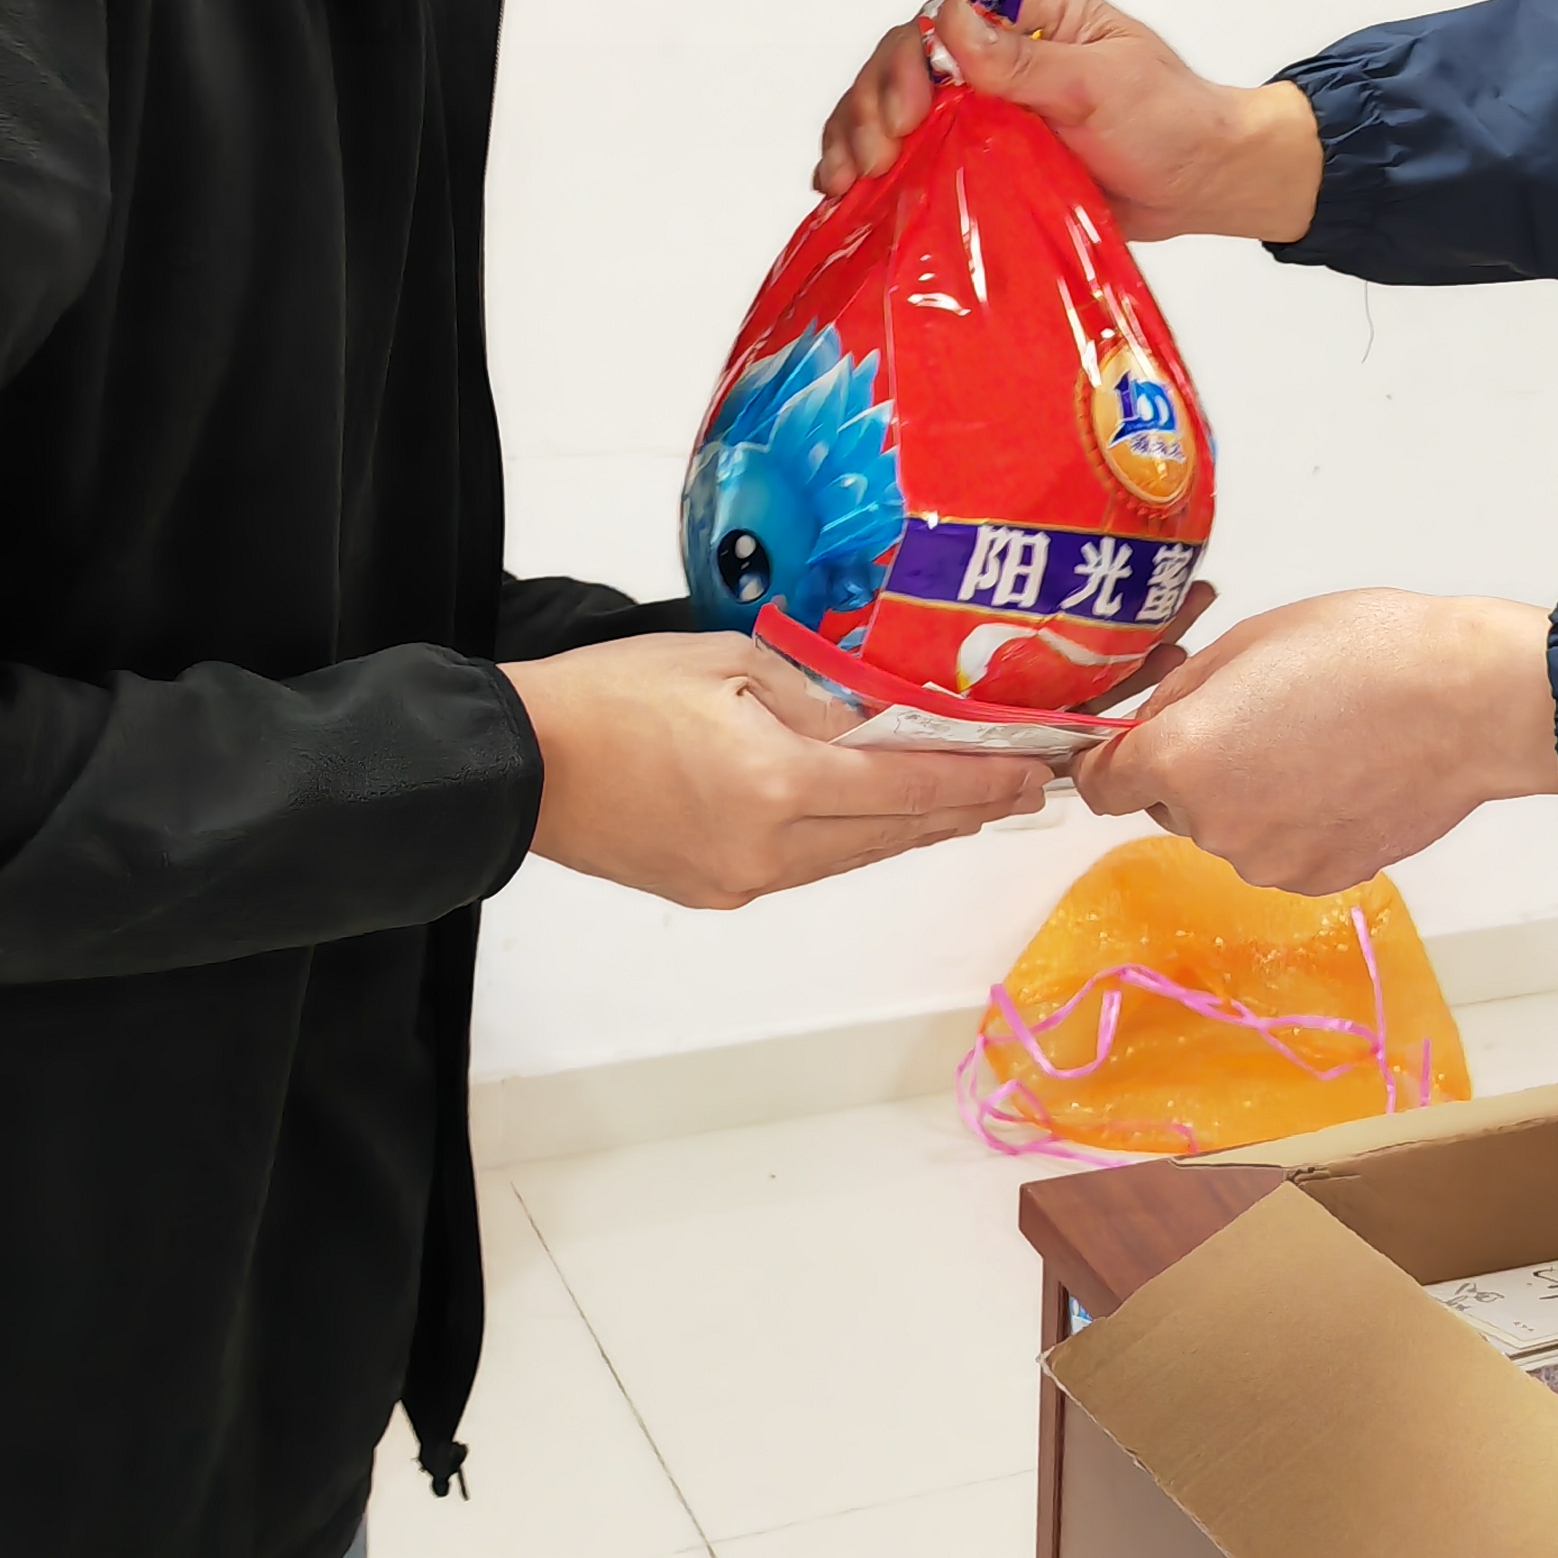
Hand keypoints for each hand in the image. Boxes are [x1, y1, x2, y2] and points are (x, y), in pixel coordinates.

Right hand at [509, 632, 1048, 907]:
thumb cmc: (617, 693)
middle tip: (1022, 787)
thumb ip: (820, 698)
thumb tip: (886, 722)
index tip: (1035, 771)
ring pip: (854, 856)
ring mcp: (743, 880)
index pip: (909, 787)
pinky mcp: (716, 892)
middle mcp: (771, 848)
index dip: (980, 782)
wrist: (522, 763)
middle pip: (892, 832)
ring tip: (967, 805)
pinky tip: (878, 821)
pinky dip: (853, 842)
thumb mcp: (729, 664)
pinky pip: (809, 868)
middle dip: (962, 809)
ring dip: (913, 830)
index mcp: (778, 784)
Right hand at [810, 0, 1323, 243]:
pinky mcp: (977, 147)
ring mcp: (980, 99)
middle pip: (902, 61)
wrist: (1201, 181)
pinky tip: (844, 192)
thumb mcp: (1104, 85)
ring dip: (857, 136)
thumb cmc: (1170, 121)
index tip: (910, 117)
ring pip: (891, 103)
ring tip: (842, 181)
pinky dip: (870, 164)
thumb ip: (1027, 64)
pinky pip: (910, 149)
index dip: (907, 65)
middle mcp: (996, 45)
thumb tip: (948, 20)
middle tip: (872, 161)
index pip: (940, 19)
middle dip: (872, 107)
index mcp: (1030, 9)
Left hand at [1082, 589, 1557, 892]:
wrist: (1470, 701)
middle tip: (1254, 715)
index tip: (1130, 743)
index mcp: (1183, 759)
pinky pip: (1285, 849)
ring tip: (1314, 740)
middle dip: (1194, 768)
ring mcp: (1272, 862)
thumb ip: (1183, 694)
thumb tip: (1153, 727)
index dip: (1110, 761)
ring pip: (1232, 830)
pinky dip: (1300, 820)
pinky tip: (1345, 773)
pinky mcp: (1325, 879)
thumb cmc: (1364, 650)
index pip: (1101, 786)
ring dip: (1251, 796)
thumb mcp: (1249, 642)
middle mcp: (1215, 827)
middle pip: (1172, 806)